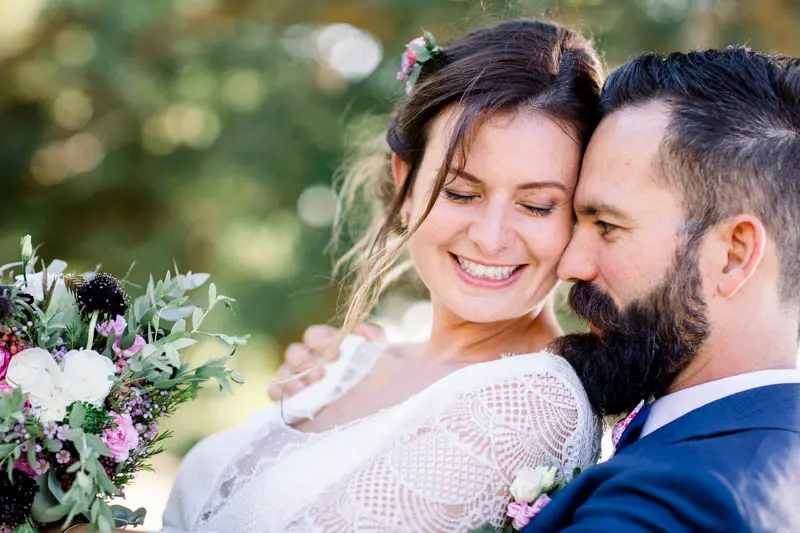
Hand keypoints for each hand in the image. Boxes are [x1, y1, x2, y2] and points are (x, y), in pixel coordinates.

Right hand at [267, 323, 384, 400]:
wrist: (397, 401)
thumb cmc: (391, 377)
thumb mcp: (389, 354)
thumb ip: (373, 335)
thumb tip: (358, 329)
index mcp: (332, 347)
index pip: (314, 336)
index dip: (319, 342)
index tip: (333, 355)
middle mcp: (315, 363)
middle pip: (295, 353)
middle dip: (303, 361)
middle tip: (320, 376)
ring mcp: (305, 384)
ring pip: (285, 372)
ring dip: (290, 377)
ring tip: (305, 388)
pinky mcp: (297, 406)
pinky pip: (277, 394)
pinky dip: (278, 392)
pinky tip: (289, 396)